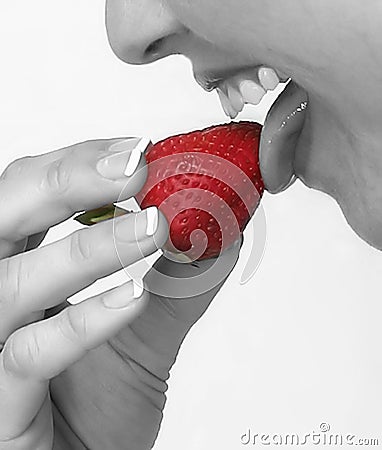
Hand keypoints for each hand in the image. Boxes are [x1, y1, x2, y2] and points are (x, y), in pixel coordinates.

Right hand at [0, 138, 240, 449]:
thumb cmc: (98, 409)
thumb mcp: (147, 332)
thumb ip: (182, 280)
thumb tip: (222, 227)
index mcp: (24, 272)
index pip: (31, 195)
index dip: (78, 165)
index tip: (139, 151)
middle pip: (3, 218)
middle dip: (66, 183)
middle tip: (135, 166)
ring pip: (10, 283)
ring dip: (87, 250)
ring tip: (153, 227)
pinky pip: (26, 357)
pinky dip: (82, 323)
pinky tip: (132, 299)